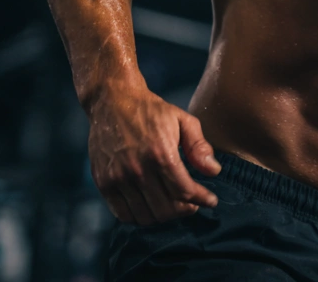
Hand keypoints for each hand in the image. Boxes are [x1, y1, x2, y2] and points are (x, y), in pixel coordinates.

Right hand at [86, 81, 221, 224]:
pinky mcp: (103, 182)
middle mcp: (138, 169)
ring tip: (173, 205)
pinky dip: (140, 217)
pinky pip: (123, 214)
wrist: (112, 101)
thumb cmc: (151, 111)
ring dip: (164, 216)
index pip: (185, 191)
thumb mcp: (182, 120)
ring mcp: (118, 178)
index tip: (211, 201)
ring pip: (147, 216)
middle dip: (185, 210)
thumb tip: (214, 172)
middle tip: (192, 203)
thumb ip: (199, 146)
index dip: (202, 199)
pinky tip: (151, 206)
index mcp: (161, 153)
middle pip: (167, 209)